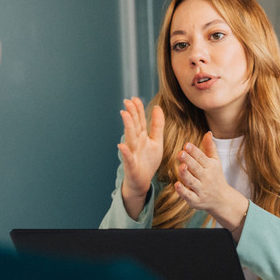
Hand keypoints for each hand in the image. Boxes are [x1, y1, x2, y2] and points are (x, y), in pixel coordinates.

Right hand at [118, 98, 163, 216]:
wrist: (141, 181)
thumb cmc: (148, 161)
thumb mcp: (156, 141)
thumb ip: (157, 125)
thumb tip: (158, 107)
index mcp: (141, 137)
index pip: (140, 121)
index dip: (138, 110)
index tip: (135, 98)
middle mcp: (135, 143)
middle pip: (134, 126)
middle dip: (131, 113)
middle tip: (127, 101)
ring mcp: (132, 154)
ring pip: (129, 138)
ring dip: (127, 126)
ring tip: (125, 114)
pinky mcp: (131, 166)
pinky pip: (128, 158)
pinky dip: (125, 152)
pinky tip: (121, 145)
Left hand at [175, 132, 248, 238]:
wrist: (222, 199)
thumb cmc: (216, 177)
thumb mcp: (215, 162)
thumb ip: (210, 147)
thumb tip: (208, 132)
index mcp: (211, 167)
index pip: (201, 157)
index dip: (194, 151)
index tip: (186, 144)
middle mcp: (206, 178)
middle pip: (196, 168)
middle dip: (189, 160)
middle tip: (181, 152)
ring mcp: (201, 190)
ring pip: (192, 181)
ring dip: (186, 174)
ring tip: (180, 166)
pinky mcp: (196, 200)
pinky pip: (189, 196)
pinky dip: (183, 191)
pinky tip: (177, 184)